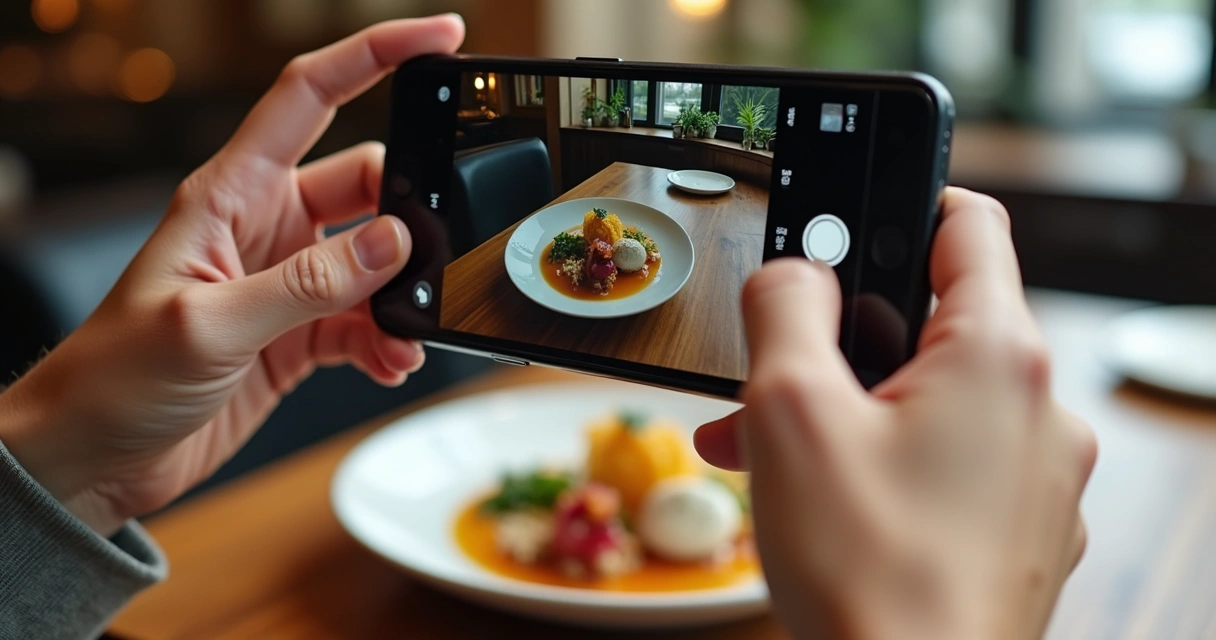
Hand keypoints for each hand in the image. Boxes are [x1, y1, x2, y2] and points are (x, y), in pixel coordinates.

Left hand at [0, 15, 464, 535]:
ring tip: (403, 335)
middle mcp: (263, 226)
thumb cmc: (114, 377)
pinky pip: (365, 320)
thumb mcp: (211, 324)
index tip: (440, 37)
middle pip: (364, 184)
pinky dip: (387, 341)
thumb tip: (393, 243)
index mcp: (230, 193)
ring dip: (400, 295)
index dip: (374, 55)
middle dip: (408, 216)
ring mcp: (285, 280)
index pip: (311, 95)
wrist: (93, 455)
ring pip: (374, 260)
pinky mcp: (298, 332)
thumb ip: (308, 283)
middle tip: (431, 255)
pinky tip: (388, 363)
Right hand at [695, 188, 1096, 639]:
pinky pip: (948, 465)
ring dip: (845, 411)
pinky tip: (820, 500)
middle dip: (838, 343)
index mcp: (997, 357)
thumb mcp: (790, 408)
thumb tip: (796, 272)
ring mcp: (1037, 479)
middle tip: (772, 370)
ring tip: (769, 451)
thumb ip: (787, 307)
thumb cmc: (869, 574)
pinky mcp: (1019, 532)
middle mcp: (1038, 411)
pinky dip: (884, 464)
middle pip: (930, 328)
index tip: (861, 209)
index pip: (968, 223)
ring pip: (930, 404)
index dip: (906, 198)